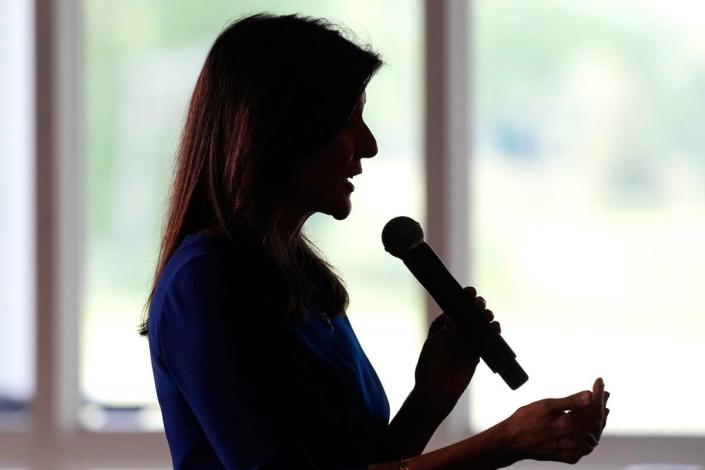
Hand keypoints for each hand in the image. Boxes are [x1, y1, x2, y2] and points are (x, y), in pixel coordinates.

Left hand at [414, 287, 498, 417]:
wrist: (437, 391)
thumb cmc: (429, 367)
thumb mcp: (433, 347)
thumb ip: (444, 333)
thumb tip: (450, 317)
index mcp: (443, 325)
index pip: (454, 307)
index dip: (463, 298)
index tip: (469, 292)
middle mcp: (457, 330)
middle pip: (470, 313)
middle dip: (476, 306)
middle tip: (478, 304)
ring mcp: (468, 341)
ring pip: (480, 324)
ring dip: (486, 317)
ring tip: (487, 316)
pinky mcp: (477, 352)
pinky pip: (488, 339)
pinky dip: (494, 332)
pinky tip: (495, 328)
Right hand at [499, 378, 609, 463]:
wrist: (511, 441)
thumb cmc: (525, 422)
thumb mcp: (546, 405)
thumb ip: (570, 401)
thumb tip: (590, 395)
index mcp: (569, 426)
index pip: (592, 407)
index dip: (598, 393)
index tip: (599, 382)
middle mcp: (574, 441)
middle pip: (595, 420)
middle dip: (600, 404)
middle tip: (604, 392)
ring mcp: (572, 451)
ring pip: (593, 434)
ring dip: (599, 420)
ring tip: (603, 408)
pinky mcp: (569, 456)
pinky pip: (587, 445)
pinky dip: (592, 434)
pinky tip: (592, 429)